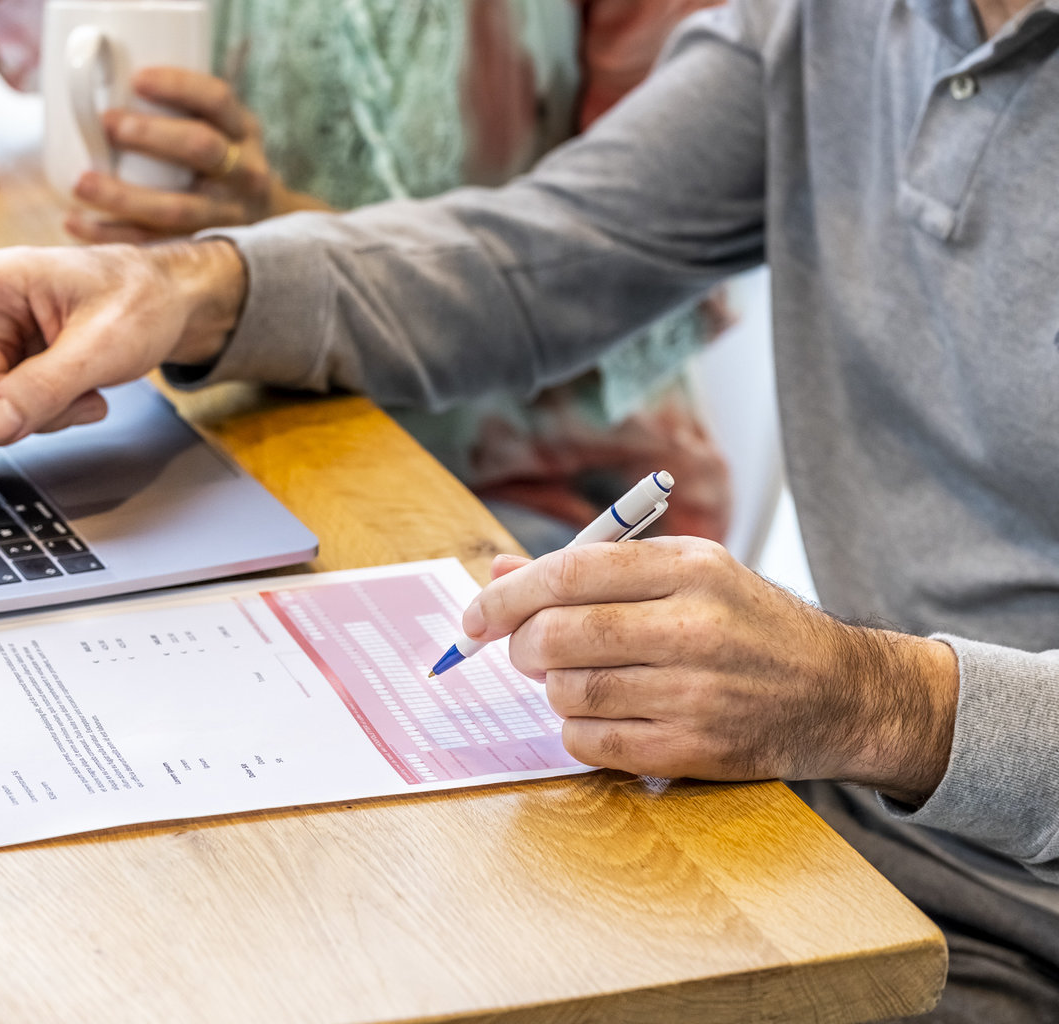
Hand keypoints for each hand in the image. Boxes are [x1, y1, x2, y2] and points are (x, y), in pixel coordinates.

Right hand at [0, 239, 247, 442]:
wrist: (168, 303)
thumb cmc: (138, 301)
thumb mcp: (107, 344)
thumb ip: (48, 387)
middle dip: (12, 410)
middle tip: (77, 391)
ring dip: (36, 417)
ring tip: (88, 386)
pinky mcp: (6, 375)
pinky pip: (4, 421)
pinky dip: (46, 420)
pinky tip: (85, 396)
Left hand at [65, 67, 280, 243]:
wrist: (269, 227)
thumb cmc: (218, 161)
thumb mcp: (217, 127)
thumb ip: (176, 105)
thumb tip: (86, 51)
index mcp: (243, 130)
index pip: (218, 99)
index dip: (180, 85)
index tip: (137, 78)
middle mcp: (243, 172)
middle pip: (202, 148)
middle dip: (152, 134)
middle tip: (106, 122)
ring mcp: (226, 215)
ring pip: (177, 208)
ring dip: (124, 197)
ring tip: (80, 183)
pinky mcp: (201, 249)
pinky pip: (155, 246)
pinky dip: (111, 235)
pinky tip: (75, 223)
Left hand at [463, 539, 958, 801]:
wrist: (842, 694)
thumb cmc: (751, 626)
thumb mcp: (688, 573)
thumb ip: (594, 570)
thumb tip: (499, 572)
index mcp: (692, 567)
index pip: (569, 573)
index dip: (507, 595)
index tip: (475, 613)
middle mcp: (696, 627)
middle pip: (558, 636)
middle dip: (521, 646)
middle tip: (525, 650)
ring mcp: (697, 694)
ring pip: (569, 692)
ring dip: (553, 689)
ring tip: (579, 679)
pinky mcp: (696, 750)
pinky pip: (593, 742)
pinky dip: (578, 730)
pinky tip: (602, 715)